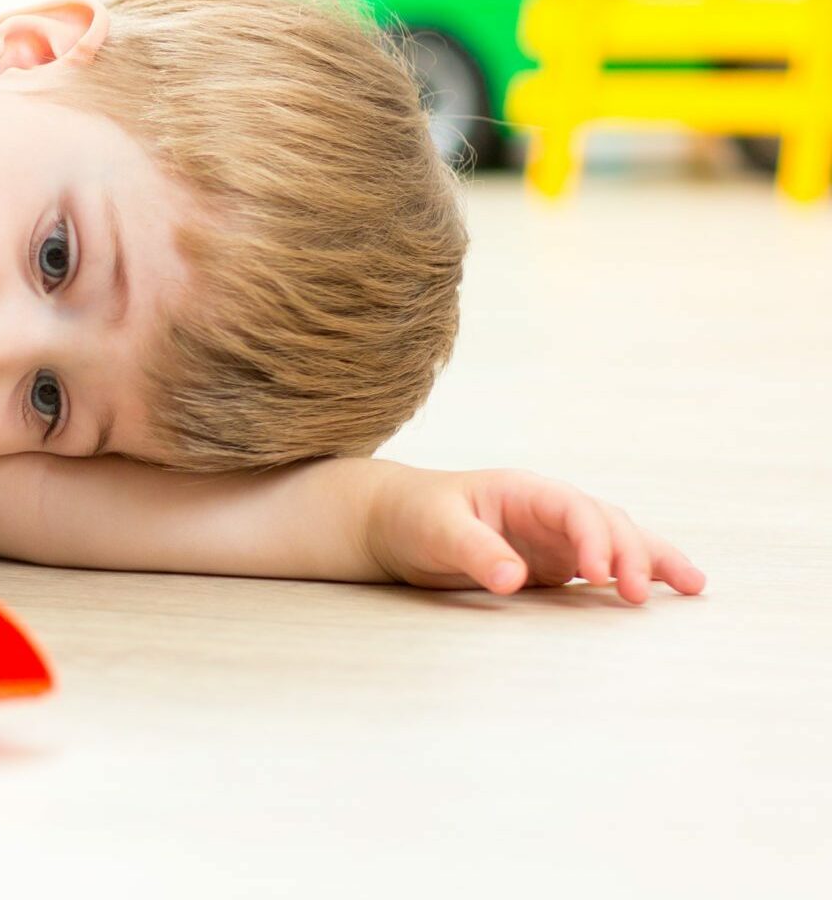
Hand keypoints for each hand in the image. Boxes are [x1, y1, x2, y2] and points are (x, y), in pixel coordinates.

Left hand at [365, 466, 705, 603]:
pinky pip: (603, 568)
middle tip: (641, 594)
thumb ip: (475, 551)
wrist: (392, 523)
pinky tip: (666, 592)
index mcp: (526, 491)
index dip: (593, 539)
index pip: (575, 509)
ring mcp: (556, 538)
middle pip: (607, 523)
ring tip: (694, 586)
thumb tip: (514, 580)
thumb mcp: (436, 530)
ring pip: (617, 542)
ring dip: (653, 561)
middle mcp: (549, 511)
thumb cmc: (412, 516)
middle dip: (632, 554)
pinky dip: (634, 576)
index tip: (599, 575)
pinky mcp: (553, 564)